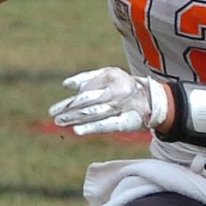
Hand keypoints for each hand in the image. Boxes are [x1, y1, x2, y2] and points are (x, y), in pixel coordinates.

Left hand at [48, 67, 169, 135]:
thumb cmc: (124, 84)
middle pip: (88, 103)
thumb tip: (66, 85)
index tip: (55, 109)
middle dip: (69, 111)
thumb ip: (87, 78)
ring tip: (60, 123)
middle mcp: (117, 93)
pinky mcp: (125, 122)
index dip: (70, 102)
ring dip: (75, 119)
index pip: (86, 92)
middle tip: (54, 116)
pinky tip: (77, 131)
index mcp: (112, 79)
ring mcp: (121, 108)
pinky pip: (105, 125)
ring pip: (93, 114)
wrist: (151, 99)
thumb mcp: (109, 74)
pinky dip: (90, 128)